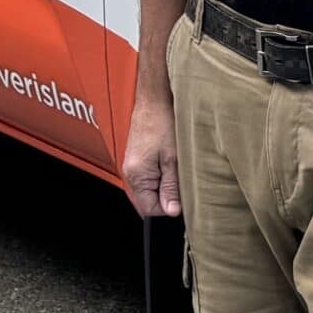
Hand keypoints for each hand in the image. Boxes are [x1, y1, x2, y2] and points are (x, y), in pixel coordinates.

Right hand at [123, 93, 181, 217]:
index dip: (168, 208)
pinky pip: (149, 177)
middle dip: (166, 197)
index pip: (149, 209)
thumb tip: (172, 212)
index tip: (182, 197)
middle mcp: (130, 173)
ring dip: (165, 185)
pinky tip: (171, 162)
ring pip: (150, 189)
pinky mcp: (138, 159)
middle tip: (181, 180)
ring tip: (176, 168)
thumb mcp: (173, 159)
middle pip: (148, 201)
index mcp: (136, 176)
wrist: (154, 100)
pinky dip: (162, 175)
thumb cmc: (162, 123)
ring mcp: (132, 166)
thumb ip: (171, 188)